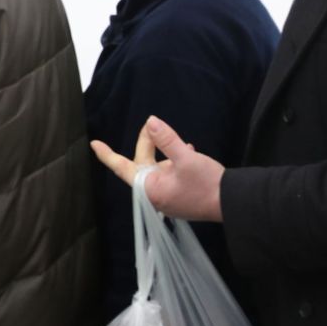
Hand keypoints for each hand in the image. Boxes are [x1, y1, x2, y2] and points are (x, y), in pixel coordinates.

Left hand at [90, 116, 224, 220]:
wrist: (231, 203)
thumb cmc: (208, 184)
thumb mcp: (186, 157)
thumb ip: (167, 140)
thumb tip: (151, 122)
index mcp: (151, 188)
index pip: (122, 168)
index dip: (107, 154)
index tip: (95, 144)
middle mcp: (156, 195)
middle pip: (143, 164)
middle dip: (148, 143)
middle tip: (153, 125)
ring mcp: (168, 197)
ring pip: (158, 168)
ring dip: (166, 153)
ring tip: (181, 143)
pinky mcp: (180, 198)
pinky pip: (170, 175)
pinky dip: (175, 162)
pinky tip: (189, 153)